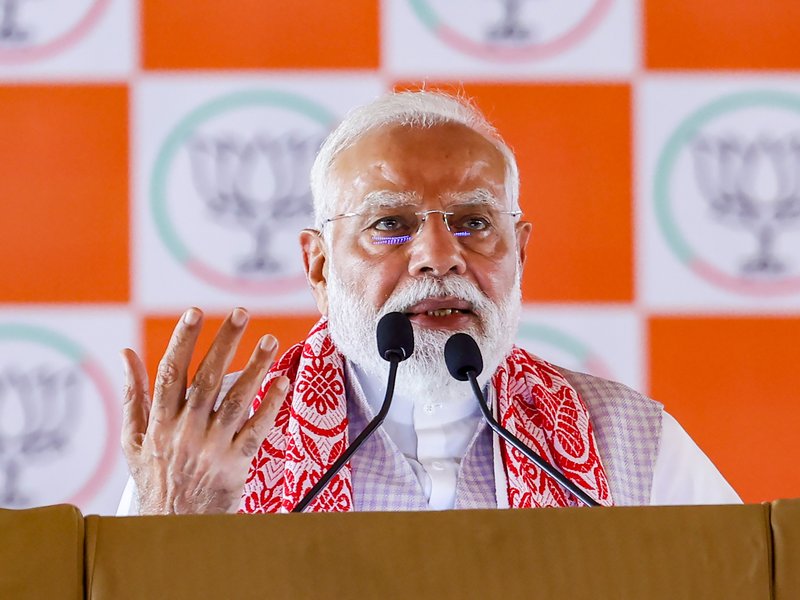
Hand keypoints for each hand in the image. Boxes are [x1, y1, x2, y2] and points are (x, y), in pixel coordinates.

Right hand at [120, 307, 287, 513]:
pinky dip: (270, 405)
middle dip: (224, 343)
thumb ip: (133, 395)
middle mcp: (185, 431)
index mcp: (159, 422)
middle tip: (241, 313)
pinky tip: (282, 381)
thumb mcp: (132, 440)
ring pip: (237, 401)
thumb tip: (126, 353)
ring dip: (255, 368)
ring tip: (270, 341)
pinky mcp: (235, 464)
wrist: (171, 528)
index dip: (182, 341)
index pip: (170, 373)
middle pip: (208, 379)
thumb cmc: (154, 479)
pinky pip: (256, 430)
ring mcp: (212, 448)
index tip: (194, 312)